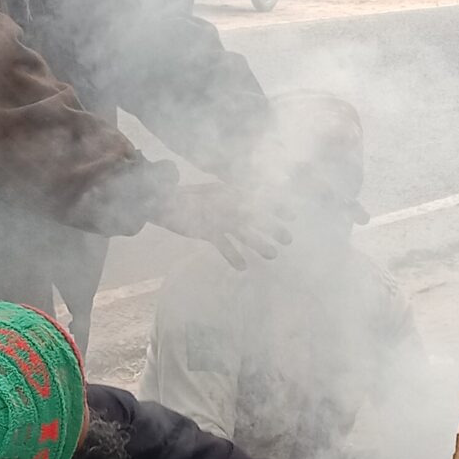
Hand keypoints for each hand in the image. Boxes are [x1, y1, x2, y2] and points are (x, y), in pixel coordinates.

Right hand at [152, 182, 289, 267]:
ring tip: (273, 255)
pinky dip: (233, 257)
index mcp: (232, 191)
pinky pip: (223, 245)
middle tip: (288, 239)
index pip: (260, 196)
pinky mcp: (206, 230)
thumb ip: (231, 195)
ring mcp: (218, 217)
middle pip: (256, 215)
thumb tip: (248, 203)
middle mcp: (228, 203)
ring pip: (244, 232)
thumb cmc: (192, 196)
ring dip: (259, 244)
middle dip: (274, 227)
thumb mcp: (215, 191)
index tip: (293, 215)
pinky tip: (243, 267)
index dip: (277, 205)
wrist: (165, 200)